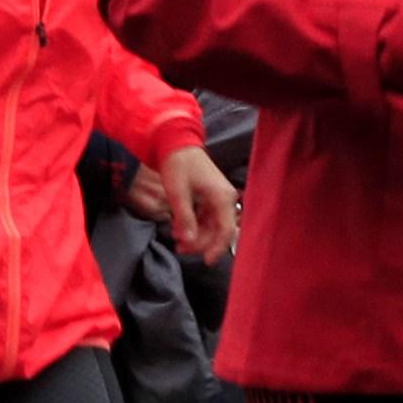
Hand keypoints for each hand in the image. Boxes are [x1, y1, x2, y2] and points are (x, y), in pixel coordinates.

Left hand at [147, 146, 237, 262]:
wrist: (177, 142)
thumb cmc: (177, 164)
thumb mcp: (177, 192)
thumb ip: (184, 218)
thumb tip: (188, 241)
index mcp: (222, 197)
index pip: (225, 229)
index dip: (217, 248)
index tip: (205, 261)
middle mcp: (225, 198)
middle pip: (219, 230)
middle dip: (201, 242)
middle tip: (180, 248)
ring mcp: (219, 197)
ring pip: (213, 225)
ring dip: (197, 235)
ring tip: (177, 238)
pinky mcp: (212, 196)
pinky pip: (209, 217)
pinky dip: (196, 224)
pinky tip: (181, 227)